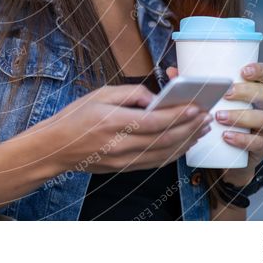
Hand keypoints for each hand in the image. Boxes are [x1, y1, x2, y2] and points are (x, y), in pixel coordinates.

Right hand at [41, 84, 213, 173]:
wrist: (56, 147)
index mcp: (114, 122)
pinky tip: (184, 144)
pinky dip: (175, 154)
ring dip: (187, 141)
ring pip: (165, 153)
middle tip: (206, 116)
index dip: (179, 115)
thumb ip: (130, 93)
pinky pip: (156, 163)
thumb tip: (155, 98)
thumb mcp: (100, 94)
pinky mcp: (125, 168)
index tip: (196, 106)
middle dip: (190, 127)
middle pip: (165, 138)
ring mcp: (123, 160)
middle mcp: (121, 145)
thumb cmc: (75, 117)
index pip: (155, 121)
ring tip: (201, 129)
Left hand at [165, 63, 262, 186]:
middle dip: (245, 92)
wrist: (231, 156)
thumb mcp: (213, 101)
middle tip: (226, 93)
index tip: (244, 71)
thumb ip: (195, 86)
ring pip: (262, 118)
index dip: (259, 70)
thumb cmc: (222, 121)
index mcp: (256, 91)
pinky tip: (228, 137)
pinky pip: (258, 142)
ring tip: (220, 117)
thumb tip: (172, 72)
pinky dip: (242, 139)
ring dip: (240, 116)